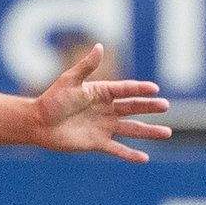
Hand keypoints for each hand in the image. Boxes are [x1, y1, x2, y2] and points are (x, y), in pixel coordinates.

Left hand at [30, 44, 172, 162]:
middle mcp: (106, 109)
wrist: (38, 123)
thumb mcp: (70, 81)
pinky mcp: (97, 143)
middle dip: (150, 108)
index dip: (140, 89)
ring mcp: (103, 127)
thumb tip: (100, 46)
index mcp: (101, 92)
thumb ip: (87, 67)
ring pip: (131, 129)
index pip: (126, 90)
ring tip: (167, 133)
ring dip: (149, 131)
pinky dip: (130, 154)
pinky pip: (117, 149)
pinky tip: (145, 158)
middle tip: (166, 106)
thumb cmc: (52, 100)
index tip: (155, 89)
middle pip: (133, 108)